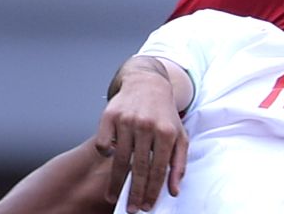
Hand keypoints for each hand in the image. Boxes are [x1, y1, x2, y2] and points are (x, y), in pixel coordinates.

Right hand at [94, 58, 188, 212]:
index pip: (159, 169)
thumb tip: (174, 191)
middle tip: (131, 209)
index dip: (152, 191)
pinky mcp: (110, 116)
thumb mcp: (179, 135)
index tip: (147, 206)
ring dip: (115, 183)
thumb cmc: (164, 114)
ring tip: (113, 197)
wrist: (147, 83)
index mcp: (167, 131)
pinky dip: (106, 156)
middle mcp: (147, 125)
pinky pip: (104, 146)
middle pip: (139, 168)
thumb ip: (178, 163)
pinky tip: (112, 160)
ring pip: (119, 160)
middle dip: (134, 192)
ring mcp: (127, 120)